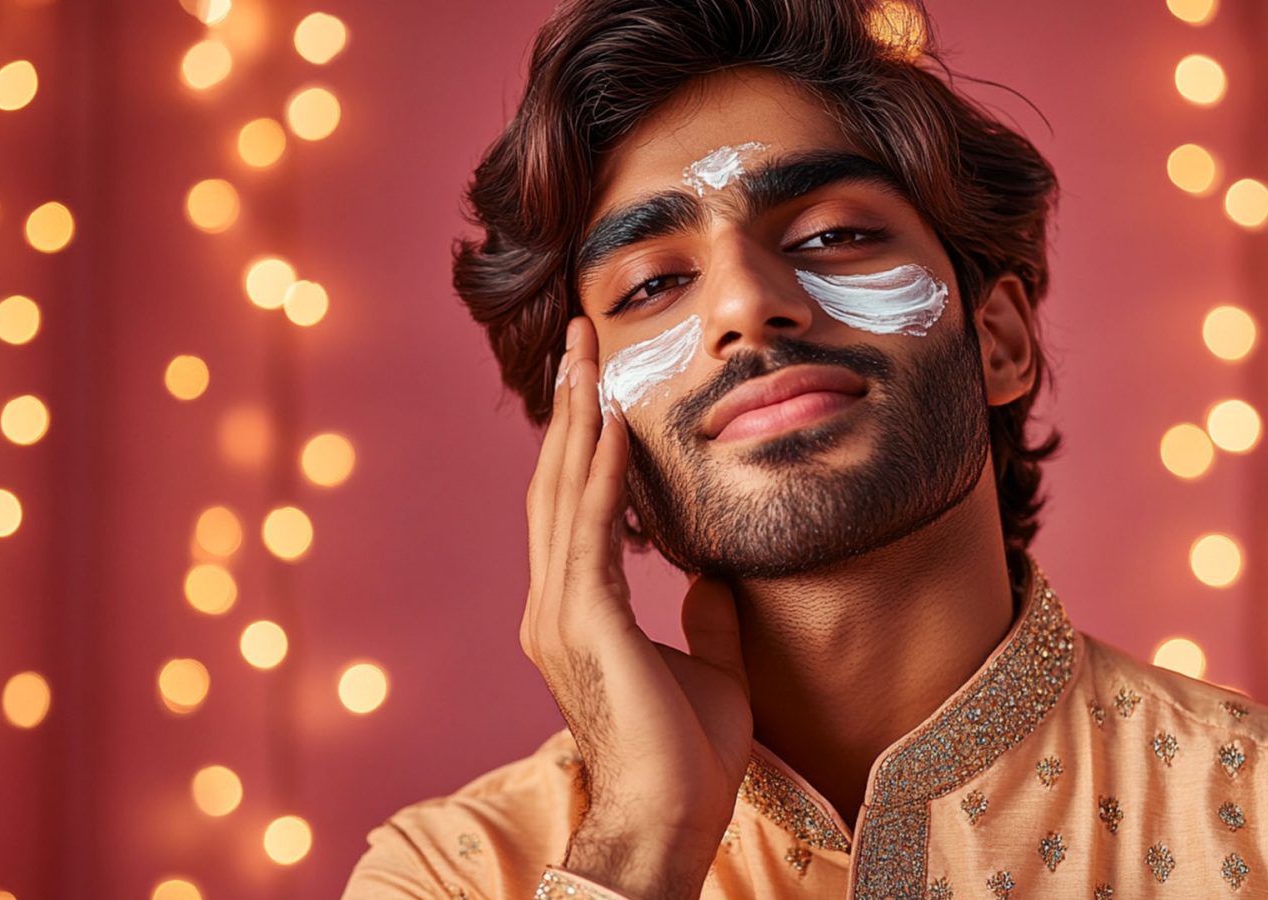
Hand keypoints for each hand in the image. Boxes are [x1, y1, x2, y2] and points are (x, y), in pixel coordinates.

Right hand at [521, 315, 753, 896]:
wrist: (670, 820)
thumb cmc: (689, 757)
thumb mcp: (706, 665)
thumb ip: (704, 617)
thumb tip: (714, 574)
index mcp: (574, 613)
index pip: (574, 508)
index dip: (583, 441)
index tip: (598, 384)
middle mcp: (553, 606)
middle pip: (556, 485)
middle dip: (570, 409)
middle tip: (582, 342)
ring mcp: (560, 615)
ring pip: (564, 495)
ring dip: (578, 420)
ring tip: (589, 357)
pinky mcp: (584, 625)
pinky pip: (591, 531)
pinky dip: (604, 473)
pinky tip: (617, 424)